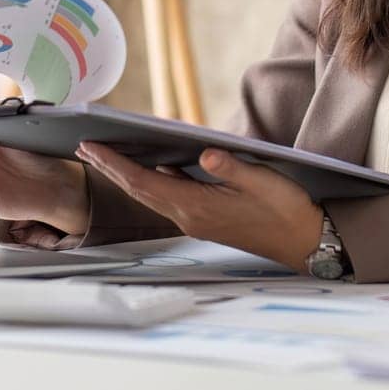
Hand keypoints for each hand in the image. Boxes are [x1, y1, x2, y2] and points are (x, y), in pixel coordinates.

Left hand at [76, 142, 323, 272]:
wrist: (304, 242)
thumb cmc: (285, 209)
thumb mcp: (261, 180)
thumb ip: (230, 165)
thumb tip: (201, 152)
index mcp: (197, 206)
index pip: (144, 182)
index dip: (114, 164)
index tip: (91, 146)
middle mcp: (190, 216)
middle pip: (140, 189)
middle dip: (111, 168)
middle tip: (84, 147)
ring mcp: (196, 220)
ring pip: (152, 194)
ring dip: (127, 175)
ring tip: (106, 155)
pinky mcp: (206, 220)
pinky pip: (170, 197)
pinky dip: (151, 180)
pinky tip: (149, 167)